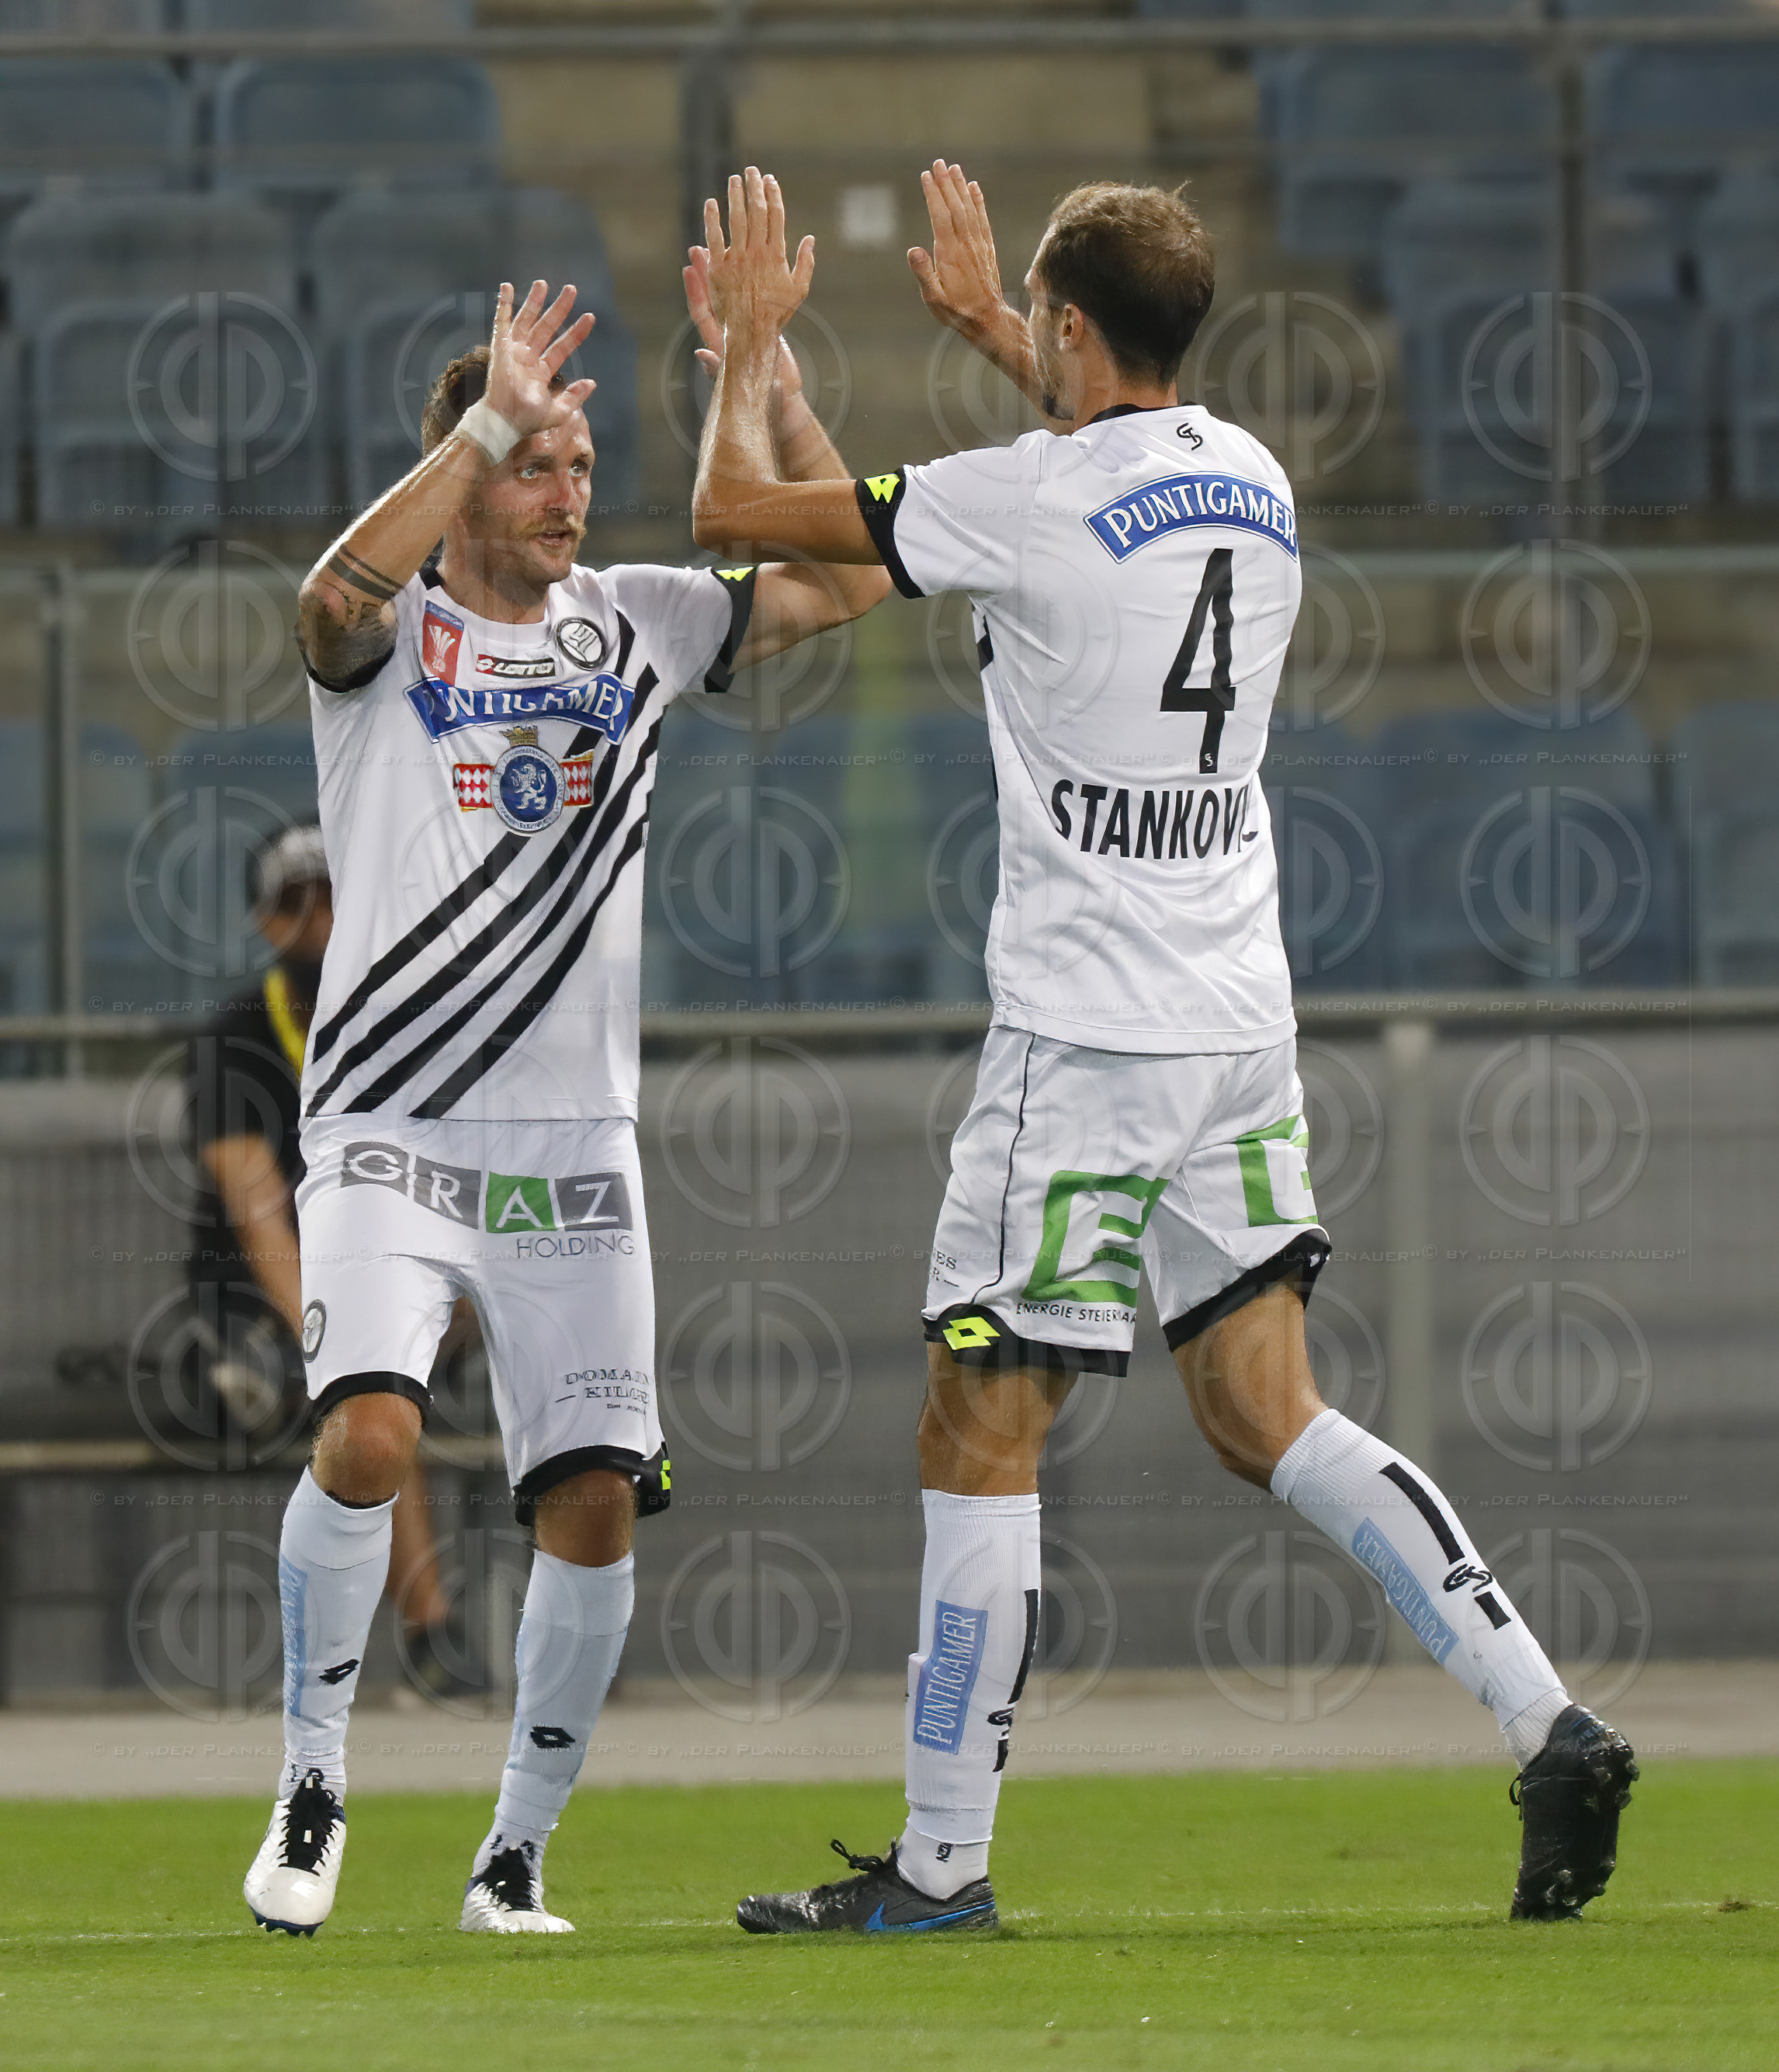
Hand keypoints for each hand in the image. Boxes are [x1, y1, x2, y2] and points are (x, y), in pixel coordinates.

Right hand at [483, 279, 596, 439]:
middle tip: (572, 289)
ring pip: (527, 320)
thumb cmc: (528, 421)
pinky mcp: (500, 346)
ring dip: (535, 301)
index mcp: (541, 371)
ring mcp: (513, 350)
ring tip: (543, 283)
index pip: (562, 346)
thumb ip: (575, 396)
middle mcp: (528, 357)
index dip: (576, 332)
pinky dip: (504, 304)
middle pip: (546, 326)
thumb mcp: (559, 412)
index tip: (590, 317)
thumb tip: (592, 382)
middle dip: (559, 308)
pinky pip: (501, 321)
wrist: (505, 423)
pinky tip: (508, 287)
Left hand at [684, 242, 805, 426]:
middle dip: (706, 273)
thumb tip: (700, 355)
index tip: (688, 268)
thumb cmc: (760, 398)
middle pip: (714, 298)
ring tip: (725, 250)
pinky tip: (753, 269)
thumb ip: (717, 370)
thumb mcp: (738, 385)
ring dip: (727, 274)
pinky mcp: (762, 331)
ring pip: (733, 297)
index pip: (702, 312)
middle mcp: (730, 334)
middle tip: (699, 247)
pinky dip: (750, 285)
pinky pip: (752, 304)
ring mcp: (745, 331)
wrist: (783, 403)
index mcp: (722, 343)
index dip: (694, 291)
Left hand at [704, 167, 814, 348]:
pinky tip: (710, 204)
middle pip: (756, 211)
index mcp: (777, 256)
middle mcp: (757, 254)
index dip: (773, 195)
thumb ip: (806, 263)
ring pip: (736, 219)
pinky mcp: (718, 269)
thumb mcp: (799, 291)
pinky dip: (712, 219)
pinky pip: (714, 238)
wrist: (753, 335)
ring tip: (734, 180)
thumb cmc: (777, 314)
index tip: (770, 180)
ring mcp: (737, 260)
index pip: (776, 216)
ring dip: (735, 196)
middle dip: (755, 188)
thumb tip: (811, 239)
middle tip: (751, 171)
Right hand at [909, 160, 1011, 343]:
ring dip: (961, 187)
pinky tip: (974, 187)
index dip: (934, 195)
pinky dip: (978, 201)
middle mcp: (966, 244)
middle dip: (946, 183)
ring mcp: (978, 245)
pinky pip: (982, 219)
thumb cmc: (957, 311)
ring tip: (954, 168)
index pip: (940, 216)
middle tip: (938, 162)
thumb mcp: (934, 298)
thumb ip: (923, 273)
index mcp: (950, 253)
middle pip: (955, 206)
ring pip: (969, 209)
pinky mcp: (987, 248)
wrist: (988, 319)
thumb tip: (912, 250)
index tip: (926, 176)